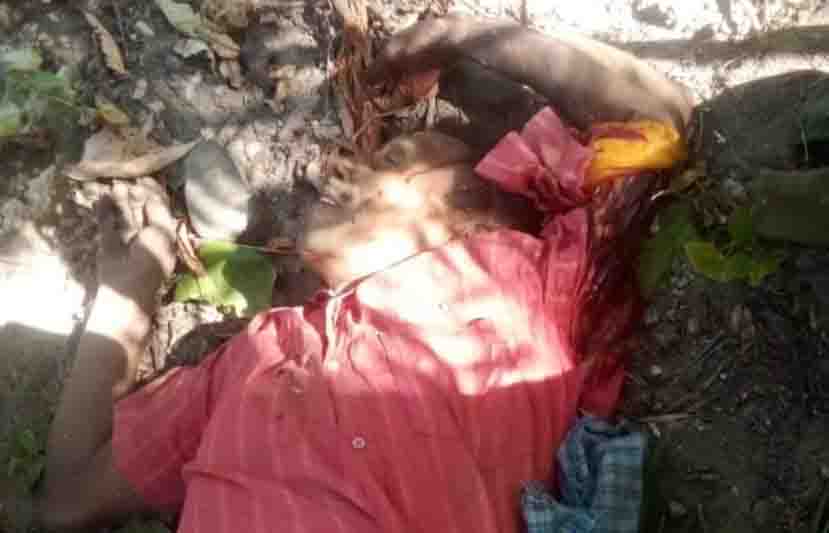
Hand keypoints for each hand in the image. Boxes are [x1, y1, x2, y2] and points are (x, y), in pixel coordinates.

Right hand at [93, 178, 175, 317]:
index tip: (145, 178)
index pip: (160, 209)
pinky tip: (100, 199)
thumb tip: (150, 194)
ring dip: (119, 200)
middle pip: (141, 209)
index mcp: (163, 234)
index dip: (153, 193)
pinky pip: (106, 224)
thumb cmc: (150, 261)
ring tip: (115, 186)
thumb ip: (158, 212)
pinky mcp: (109, 244)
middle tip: (126, 181)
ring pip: (123, 214)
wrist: (126, 287)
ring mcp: (126, 240)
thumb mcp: (162, 234)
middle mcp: (146, 235)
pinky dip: (103, 212)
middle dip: (135, 195)